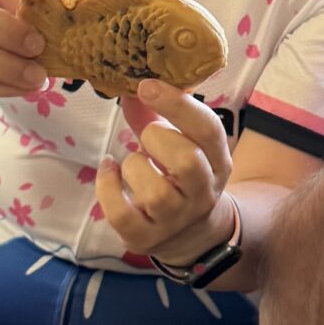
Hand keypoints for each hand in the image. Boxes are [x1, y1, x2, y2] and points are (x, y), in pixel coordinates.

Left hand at [92, 82, 236, 264]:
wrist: (192, 234)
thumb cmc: (179, 175)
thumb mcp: (181, 143)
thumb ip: (156, 113)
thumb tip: (128, 87)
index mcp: (217, 161)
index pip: (208, 130)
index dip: (177, 105)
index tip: (147, 85)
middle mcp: (203, 193)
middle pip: (188, 161)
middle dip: (157, 139)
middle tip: (148, 138)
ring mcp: (176, 220)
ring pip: (154, 192)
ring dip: (134, 166)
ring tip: (134, 164)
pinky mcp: (146, 238)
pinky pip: (121, 214)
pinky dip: (106, 187)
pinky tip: (108, 170)